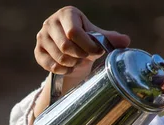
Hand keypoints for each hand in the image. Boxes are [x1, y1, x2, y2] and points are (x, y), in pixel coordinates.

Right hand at [32, 7, 129, 121]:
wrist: (70, 52)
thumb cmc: (85, 41)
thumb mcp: (97, 37)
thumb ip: (110, 38)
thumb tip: (126, 41)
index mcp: (66, 14)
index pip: (74, 32)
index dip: (88, 46)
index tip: (96, 51)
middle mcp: (50, 22)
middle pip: (65, 46)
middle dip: (80, 56)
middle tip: (86, 57)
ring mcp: (41, 37)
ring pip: (59, 57)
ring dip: (73, 64)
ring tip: (79, 61)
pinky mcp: (37, 52)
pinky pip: (51, 66)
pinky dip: (63, 70)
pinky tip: (69, 67)